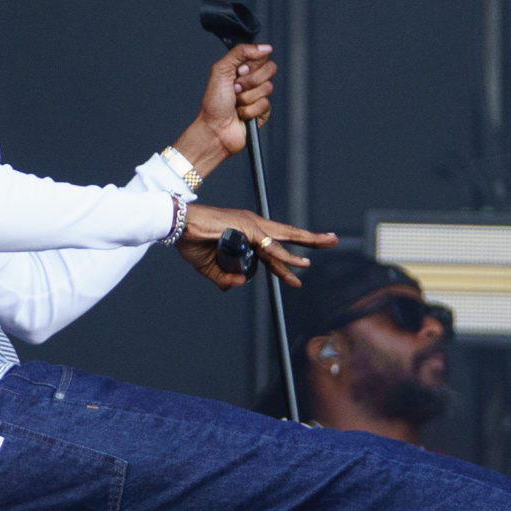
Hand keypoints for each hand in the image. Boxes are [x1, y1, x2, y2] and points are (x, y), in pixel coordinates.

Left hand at [170, 45, 276, 174]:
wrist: (215, 129)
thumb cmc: (213, 103)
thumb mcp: (221, 70)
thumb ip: (241, 52)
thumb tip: (265, 47)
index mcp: (242, 69)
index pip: (262, 56)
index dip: (251, 64)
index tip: (238, 72)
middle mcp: (252, 81)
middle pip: (270, 70)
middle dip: (250, 81)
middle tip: (236, 89)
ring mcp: (258, 96)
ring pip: (268, 88)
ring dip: (247, 97)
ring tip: (236, 103)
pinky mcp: (263, 112)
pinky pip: (266, 104)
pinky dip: (250, 110)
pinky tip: (241, 114)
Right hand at [176, 203, 333, 291]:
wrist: (177, 224)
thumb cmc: (191, 240)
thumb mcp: (209, 267)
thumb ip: (224, 277)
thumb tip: (236, 285)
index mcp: (245, 234)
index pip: (273, 249)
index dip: (288, 261)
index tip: (303, 268)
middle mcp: (253, 227)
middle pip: (287, 235)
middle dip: (311, 239)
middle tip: (332, 240)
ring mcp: (251, 226)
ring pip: (284, 239)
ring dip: (306, 245)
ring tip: (325, 247)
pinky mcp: (247, 229)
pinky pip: (270, 247)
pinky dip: (285, 257)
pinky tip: (299, 264)